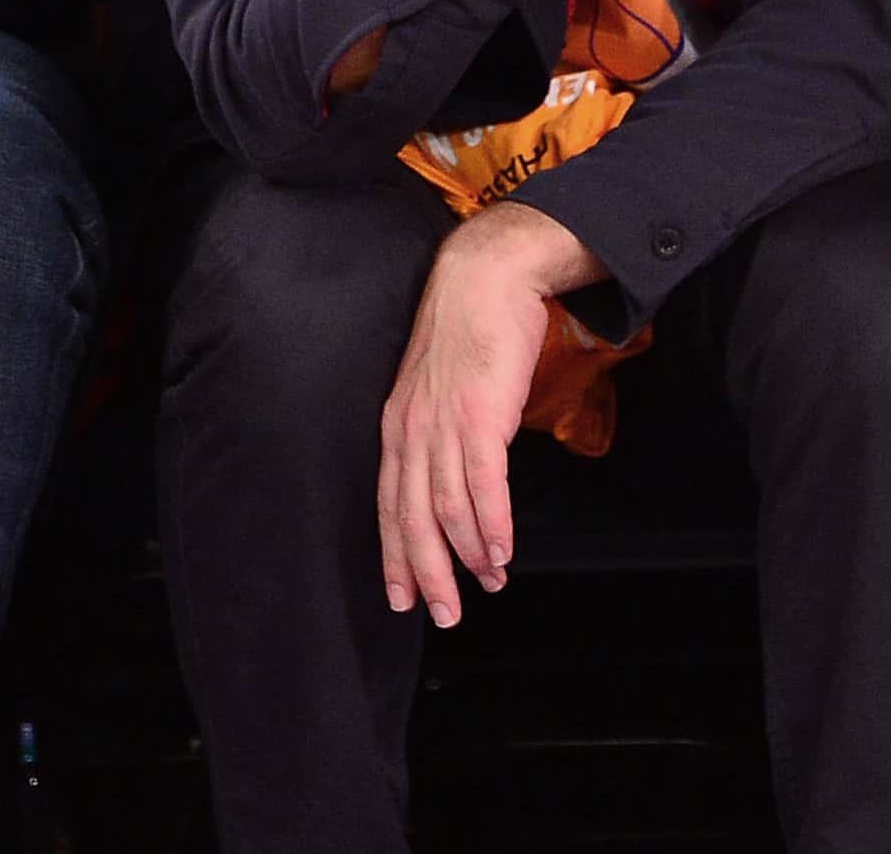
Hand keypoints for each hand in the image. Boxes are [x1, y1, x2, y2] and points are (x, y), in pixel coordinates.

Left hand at [378, 209, 561, 627]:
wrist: (487, 277)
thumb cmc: (471, 327)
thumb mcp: (442, 384)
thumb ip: (444, 427)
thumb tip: (461, 468)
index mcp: (397, 426)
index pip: (390, 505)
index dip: (396, 556)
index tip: (405, 597)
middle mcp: (411, 432)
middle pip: (413, 519)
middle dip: (427, 574)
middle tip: (446, 614)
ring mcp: (443, 425)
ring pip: (447, 510)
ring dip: (469, 555)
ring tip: (488, 584)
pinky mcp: (479, 416)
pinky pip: (483, 486)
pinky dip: (491, 525)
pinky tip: (500, 551)